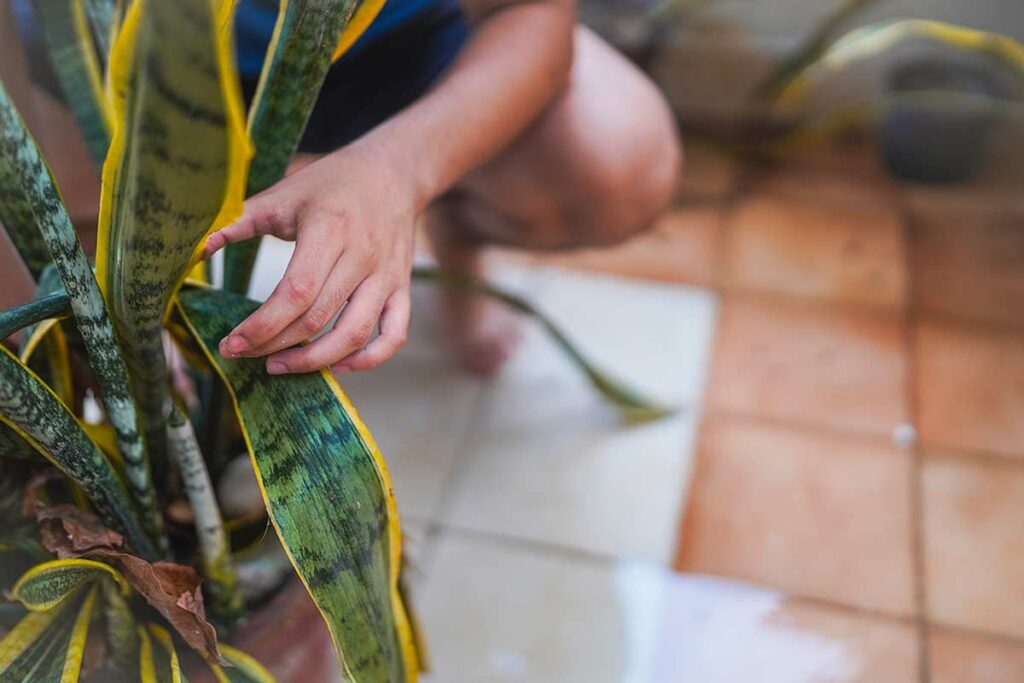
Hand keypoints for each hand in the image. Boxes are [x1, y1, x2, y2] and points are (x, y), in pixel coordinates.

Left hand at [203, 143, 415, 373]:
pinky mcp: (402, 287)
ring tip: (279, 365)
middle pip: (318, 318)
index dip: (261, 326)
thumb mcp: (281, 195)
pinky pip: (394, 334)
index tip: (232, 343)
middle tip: (242, 354)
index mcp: (329, 230)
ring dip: (315, 359)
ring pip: (354, 334)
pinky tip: (338, 364)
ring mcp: (387, 275)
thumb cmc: (330, 184)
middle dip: (274, 344)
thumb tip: (192, 249)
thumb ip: (236, 222)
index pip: (295, 293)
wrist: (392, 172)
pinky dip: (369, 358)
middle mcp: (362, 256)